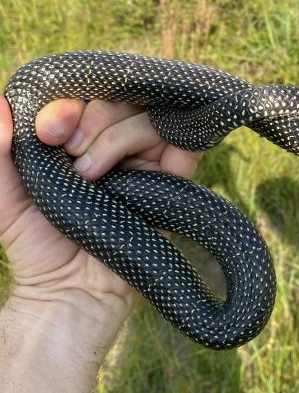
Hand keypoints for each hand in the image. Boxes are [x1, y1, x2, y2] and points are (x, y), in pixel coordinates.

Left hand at [0, 95, 201, 328]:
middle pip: (119, 100)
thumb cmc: (35, 248)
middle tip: (71, 152)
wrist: (68, 295)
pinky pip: (186, 145)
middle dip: (92, 117)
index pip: (84, 97)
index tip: (47, 130)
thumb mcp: (7, 198)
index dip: (67, 103)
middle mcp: (114, 145)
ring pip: (148, 116)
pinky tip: (138, 163)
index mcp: (77, 140)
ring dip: (116, 136)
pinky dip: (173, 137)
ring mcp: (145, 162)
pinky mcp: (172, 183)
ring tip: (92, 174)